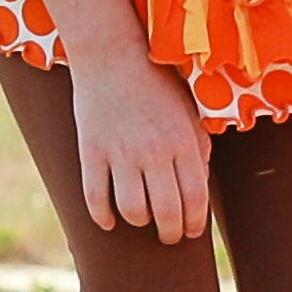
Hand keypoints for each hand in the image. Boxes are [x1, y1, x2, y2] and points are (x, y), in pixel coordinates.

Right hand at [31, 0, 210, 244]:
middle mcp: (155, 150)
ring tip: (142, 221)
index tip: (192, 233)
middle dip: (171, 234)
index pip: (196, 199)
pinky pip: (95, 198)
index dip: (196, 224)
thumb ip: (198, 147)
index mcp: (183, 141)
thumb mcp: (188, 111)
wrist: (112, 54)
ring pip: (133, 211)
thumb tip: (199, 183)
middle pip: (167, 213)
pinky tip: (109, 221)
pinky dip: (103, 217)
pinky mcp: (92, 151)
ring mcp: (121, 152)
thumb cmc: (156, 83)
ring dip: (139, 223)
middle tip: (169, 236)